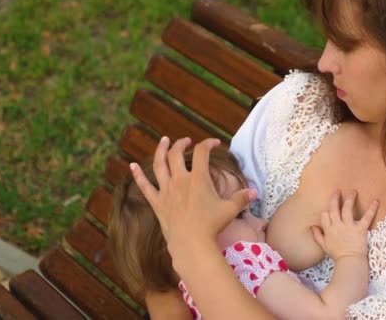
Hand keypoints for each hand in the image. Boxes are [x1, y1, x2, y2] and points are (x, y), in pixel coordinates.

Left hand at [129, 137, 256, 254]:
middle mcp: (180, 180)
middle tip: (186, 141)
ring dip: (161, 150)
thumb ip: (242, 198)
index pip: (201, 152)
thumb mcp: (230, 210)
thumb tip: (255, 191)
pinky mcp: (157, 202)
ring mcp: (166, 190)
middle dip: (181, 144)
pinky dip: (137, 175)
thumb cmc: (212, 226)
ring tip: (163, 141)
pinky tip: (131, 165)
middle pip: (177, 154)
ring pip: (159, 164)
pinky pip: (144, 186)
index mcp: (198, 178)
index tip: (215, 143)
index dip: (208, 144)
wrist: (191, 243)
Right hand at [311, 190, 377, 260]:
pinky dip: (372, 209)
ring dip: (350, 199)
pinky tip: (376, 201)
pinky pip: (366, 217)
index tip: (329, 208)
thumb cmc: (337, 255)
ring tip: (353, 191)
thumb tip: (313, 227)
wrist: (350, 261)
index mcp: (329, 230)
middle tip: (338, 191)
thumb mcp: (324, 246)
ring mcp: (349, 226)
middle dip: (335, 198)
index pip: (325, 215)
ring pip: (347, 209)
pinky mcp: (360, 229)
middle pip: (334, 208)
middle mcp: (337, 225)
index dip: (326, 211)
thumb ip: (317, 236)